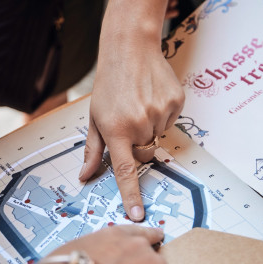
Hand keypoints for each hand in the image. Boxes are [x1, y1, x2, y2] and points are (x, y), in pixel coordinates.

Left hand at [81, 38, 183, 221]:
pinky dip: (162, 115)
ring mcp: (160, 113)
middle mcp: (139, 124)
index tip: (137, 214)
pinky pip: (171, 122)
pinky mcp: (176, 104)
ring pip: (158, 138)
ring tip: (140, 104)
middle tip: (129, 122)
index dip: (131, 195)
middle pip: (145, 155)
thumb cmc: (109, 85)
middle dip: (138, 146)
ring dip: (150, 128)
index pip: (124, 171)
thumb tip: (86, 176)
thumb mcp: (95, 118)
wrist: (130, 49)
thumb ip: (93, 150)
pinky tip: (152, 97)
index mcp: (116, 130)